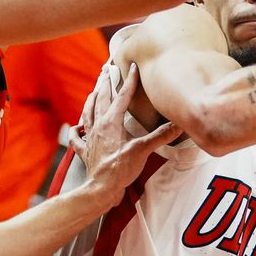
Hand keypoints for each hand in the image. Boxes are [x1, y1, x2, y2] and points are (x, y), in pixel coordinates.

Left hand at [69, 64, 179, 209]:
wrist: (101, 189)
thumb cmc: (120, 169)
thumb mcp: (143, 150)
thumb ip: (160, 136)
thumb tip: (179, 124)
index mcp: (111, 122)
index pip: (122, 96)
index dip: (129, 80)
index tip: (131, 66)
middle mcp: (98, 126)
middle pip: (101, 100)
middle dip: (105, 84)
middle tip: (107, 71)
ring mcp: (90, 139)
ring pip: (87, 113)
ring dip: (91, 100)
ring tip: (94, 91)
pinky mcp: (86, 152)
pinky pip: (78, 138)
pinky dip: (76, 131)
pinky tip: (76, 127)